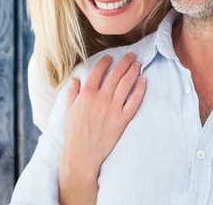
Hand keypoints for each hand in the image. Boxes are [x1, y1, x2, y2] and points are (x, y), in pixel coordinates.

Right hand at [59, 53, 145, 204]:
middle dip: (125, 62)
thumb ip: (72, 93)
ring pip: (126, 84)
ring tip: (138, 64)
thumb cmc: (74, 133)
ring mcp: (113, 109)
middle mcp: (101, 98)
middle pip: (116, 74)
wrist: (82, 155)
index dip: (106, 61)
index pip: (98, 71)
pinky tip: (143, 81)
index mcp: (86, 94)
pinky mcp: (122, 120)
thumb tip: (75, 79)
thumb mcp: (68, 110)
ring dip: (133, 71)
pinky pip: (134, 101)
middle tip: (131, 56)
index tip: (111, 57)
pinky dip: (140, 90)